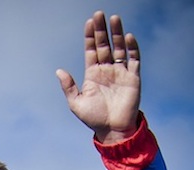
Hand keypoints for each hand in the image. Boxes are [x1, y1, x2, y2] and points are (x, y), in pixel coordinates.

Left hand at [57, 11, 140, 143]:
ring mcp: (120, 73)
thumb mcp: (76, 104)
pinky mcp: (133, 78)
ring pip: (119, 48)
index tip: (89, 23)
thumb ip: (68, 87)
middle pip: (104, 45)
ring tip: (114, 19)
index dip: (90, 37)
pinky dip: (131, 48)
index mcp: (93, 75)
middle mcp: (107, 71)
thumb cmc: (94, 119)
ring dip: (117, 34)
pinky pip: (134, 60)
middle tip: (99, 14)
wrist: (113, 131)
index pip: (91, 51)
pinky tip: (127, 37)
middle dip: (101, 30)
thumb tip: (59, 70)